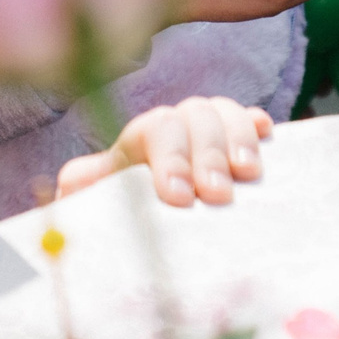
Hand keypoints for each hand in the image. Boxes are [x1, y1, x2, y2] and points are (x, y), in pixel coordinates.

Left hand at [55, 97, 272, 206]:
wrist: (151, 224)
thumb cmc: (124, 214)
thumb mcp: (100, 202)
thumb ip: (87, 188)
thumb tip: (69, 179)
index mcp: (140, 140)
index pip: (155, 130)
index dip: (169, 158)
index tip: (178, 198)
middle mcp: (176, 128)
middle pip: (194, 117)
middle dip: (207, 154)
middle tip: (216, 194)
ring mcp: (209, 134)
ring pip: (223, 114)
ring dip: (237, 139)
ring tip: (247, 173)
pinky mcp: (238, 149)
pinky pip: (250, 122)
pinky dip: (257, 125)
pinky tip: (268, 133)